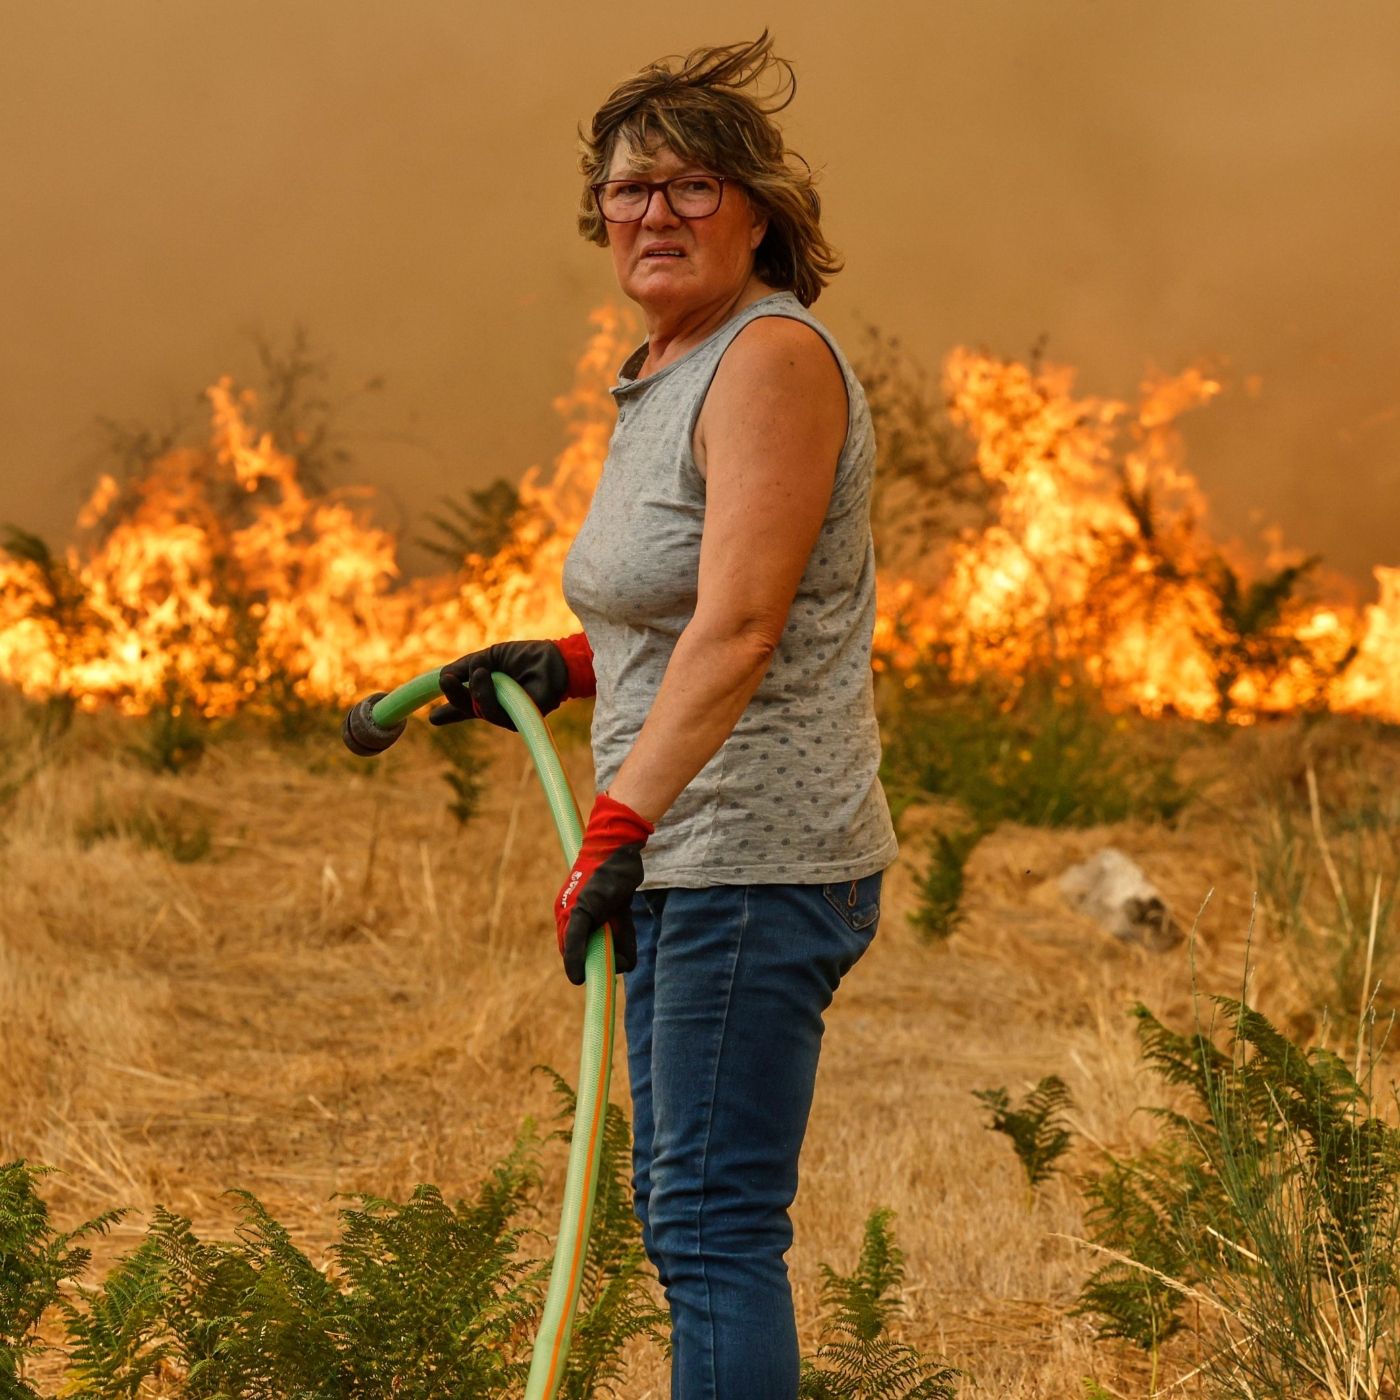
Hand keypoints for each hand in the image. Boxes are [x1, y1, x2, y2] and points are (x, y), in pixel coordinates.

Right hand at [431, 634, 593, 730]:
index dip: (448, 713)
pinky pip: (498, 713)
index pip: (465, 706)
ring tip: (479, 670)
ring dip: (476, 690)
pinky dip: (487, 693)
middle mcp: (497, 707)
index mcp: (488, 693)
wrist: (553, 656)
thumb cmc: (525, 656)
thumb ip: (467, 667)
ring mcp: (510, 715)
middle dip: (454, 696)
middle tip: (446, 680)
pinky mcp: (522, 719)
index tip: (432, 717)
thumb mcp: (490, 657)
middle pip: (468, 710)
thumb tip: (444, 675)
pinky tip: (484, 674)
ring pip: (482, 712)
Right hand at [555, 793, 653, 984]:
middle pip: (593, 955)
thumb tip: (576, 977)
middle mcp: (581, 921)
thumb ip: (576, 942)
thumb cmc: (600, 878)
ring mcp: (600, 918)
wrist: (620, 848)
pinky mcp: (617, 914)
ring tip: (621, 924)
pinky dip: (626, 939)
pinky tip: (625, 920)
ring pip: (610, 950)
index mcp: (567, 919)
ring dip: (619, 946)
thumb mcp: (584, 911)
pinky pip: (621, 938)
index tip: (597, 973)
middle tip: (614, 940)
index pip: (571, 956)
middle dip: (607, 955)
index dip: (582, 966)